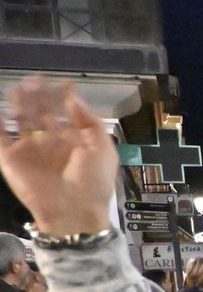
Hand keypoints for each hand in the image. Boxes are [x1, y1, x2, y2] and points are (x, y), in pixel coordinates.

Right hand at [0, 78, 119, 234]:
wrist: (74, 210)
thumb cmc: (93, 181)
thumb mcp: (102, 148)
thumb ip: (89, 121)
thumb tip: (72, 97)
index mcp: (72, 141)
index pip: (63, 114)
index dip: (62, 98)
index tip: (63, 83)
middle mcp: (50, 142)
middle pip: (40, 113)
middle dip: (38, 96)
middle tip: (35, 81)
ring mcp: (29, 150)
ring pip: (20, 120)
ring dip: (19, 104)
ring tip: (19, 88)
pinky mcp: (10, 159)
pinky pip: (0, 137)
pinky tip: (0, 108)